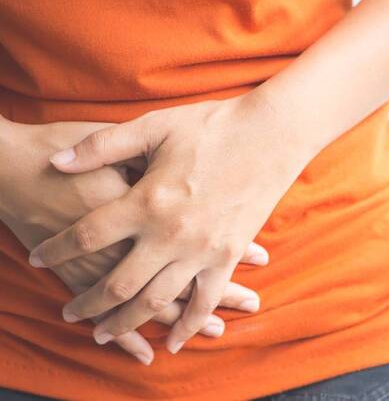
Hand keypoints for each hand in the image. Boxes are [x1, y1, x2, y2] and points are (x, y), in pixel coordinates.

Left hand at [30, 92, 307, 352]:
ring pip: (156, 300)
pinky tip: (172, 341)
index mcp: (148, 201)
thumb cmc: (212, 126)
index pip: (87, 236)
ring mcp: (202, 250)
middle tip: (70, 313)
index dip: (56, 249)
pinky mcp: (229, 255)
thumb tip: (56, 163)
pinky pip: (205, 299)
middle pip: (117, 283)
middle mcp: (171, 234)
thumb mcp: (155, 127)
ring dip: (127, 322)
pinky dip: (189, 325)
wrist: (271, 134)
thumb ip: (102, 146)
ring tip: (104, 333)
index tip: (38, 258)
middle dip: (88, 303)